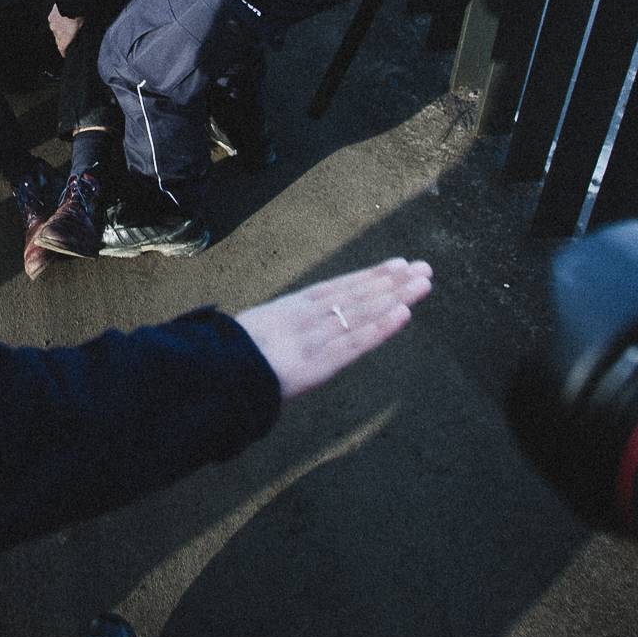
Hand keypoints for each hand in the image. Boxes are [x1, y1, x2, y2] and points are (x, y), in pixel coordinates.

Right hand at [47, 5, 82, 55]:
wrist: (71, 2)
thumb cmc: (79, 15)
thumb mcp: (83, 26)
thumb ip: (78, 33)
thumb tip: (78, 36)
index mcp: (66, 38)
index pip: (62, 49)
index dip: (63, 52)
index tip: (65, 54)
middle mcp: (57, 33)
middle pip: (58, 40)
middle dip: (62, 41)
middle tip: (68, 38)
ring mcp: (53, 24)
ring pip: (55, 31)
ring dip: (60, 30)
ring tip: (66, 26)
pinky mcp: (51, 16)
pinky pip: (53, 22)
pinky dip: (57, 22)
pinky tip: (62, 18)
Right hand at [234, 258, 432, 402]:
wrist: (214, 372)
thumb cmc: (226, 356)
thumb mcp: (251, 335)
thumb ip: (273, 333)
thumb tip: (277, 335)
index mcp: (291, 308)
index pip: (339, 287)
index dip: (369, 276)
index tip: (396, 265)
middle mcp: (308, 316)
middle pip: (357, 294)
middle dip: (391, 281)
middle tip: (423, 267)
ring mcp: (316, 337)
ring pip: (362, 312)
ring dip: (395, 296)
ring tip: (422, 282)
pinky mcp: (321, 362)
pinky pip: (356, 342)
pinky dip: (381, 326)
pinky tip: (404, 313)